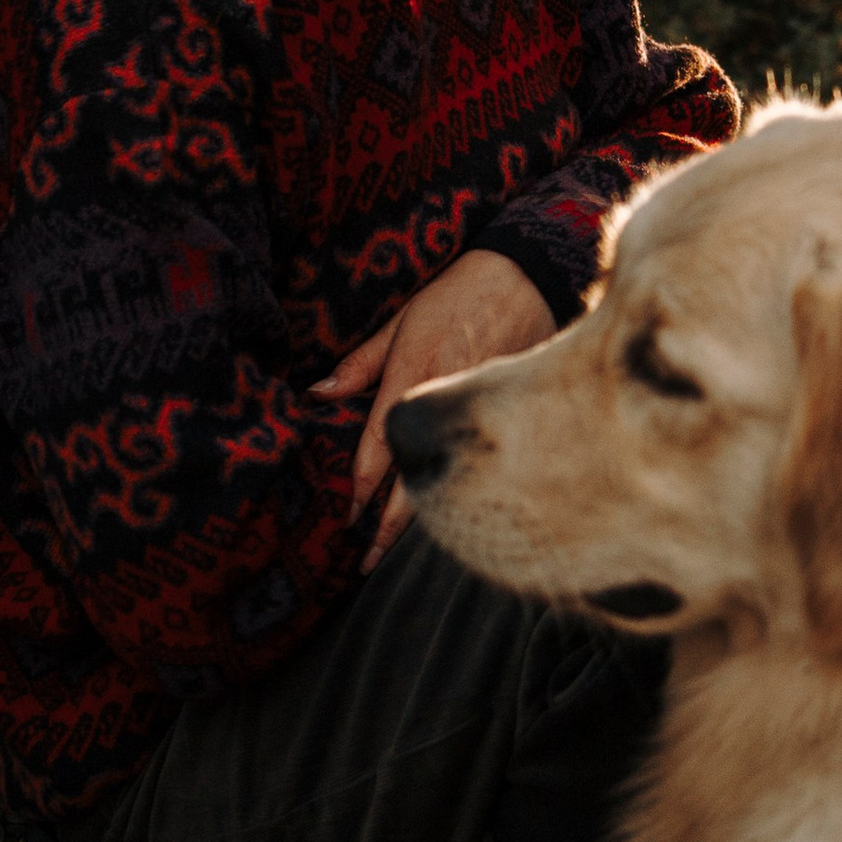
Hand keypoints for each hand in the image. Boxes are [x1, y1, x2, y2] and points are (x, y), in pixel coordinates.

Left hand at [315, 249, 555, 566]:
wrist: (524, 279)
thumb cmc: (455, 296)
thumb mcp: (400, 321)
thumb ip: (360, 364)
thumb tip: (317, 393)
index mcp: (412, 378)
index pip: (379, 446)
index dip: (359, 486)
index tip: (345, 517)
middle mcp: (444, 405)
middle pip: (413, 482)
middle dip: (387, 527)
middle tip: (366, 562)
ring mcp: (477, 416)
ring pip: (446, 480)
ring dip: (420, 518)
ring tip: (395, 551)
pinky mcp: (501, 417)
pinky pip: (473, 465)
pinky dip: (456, 491)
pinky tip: (443, 515)